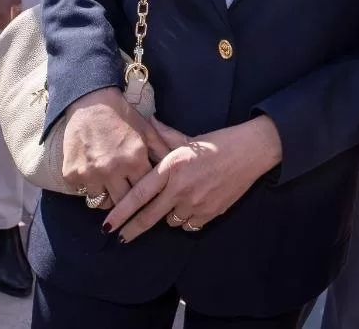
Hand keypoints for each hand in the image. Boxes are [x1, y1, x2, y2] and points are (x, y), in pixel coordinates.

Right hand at [60, 87, 172, 212]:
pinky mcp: (71, 174)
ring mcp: (89, 174)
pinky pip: (82, 192)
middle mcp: (112, 170)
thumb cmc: (123, 116)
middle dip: (126, 199)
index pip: (145, 192)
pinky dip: (87, 186)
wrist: (91, 102)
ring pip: (100, 202)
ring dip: (105, 194)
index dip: (146, 192)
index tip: (144, 192)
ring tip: (108, 182)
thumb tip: (178, 170)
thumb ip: (163, 153)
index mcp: (134, 160)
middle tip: (125, 190)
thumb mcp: (148, 131)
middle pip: (123, 203)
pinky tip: (91, 172)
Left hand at [104, 115, 283, 241]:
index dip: (120, 213)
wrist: (252, 151)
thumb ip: (165, 136)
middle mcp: (181, 188)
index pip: (139, 195)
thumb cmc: (220, 142)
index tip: (106, 225)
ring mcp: (196, 203)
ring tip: (172, 204)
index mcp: (172, 168)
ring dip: (167, 216)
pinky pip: (189, 224)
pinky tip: (190, 207)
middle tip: (120, 238)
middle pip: (149, 217)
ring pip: (170, 222)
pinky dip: (186, 219)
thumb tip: (149, 121)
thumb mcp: (189, 139)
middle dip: (132, 230)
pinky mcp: (210, 213)